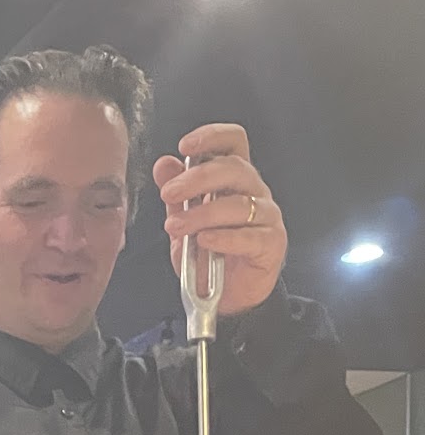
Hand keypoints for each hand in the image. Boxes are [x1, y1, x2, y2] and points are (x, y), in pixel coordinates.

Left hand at [155, 122, 287, 317]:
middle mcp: (254, 191)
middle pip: (234, 168)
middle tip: (169, 193)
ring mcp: (266, 216)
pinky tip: (204, 241)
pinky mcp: (271, 244)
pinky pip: (249, 236)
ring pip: (238, 204)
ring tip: (175, 227)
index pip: (233, 142)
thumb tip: (163, 164)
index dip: (213, 137)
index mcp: (235, 179)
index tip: (185, 146)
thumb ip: (177, 196)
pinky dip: (223, 238)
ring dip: (202, 214)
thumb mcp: (185, 224)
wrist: (227, 298)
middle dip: (198, 178)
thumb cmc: (210, 257)